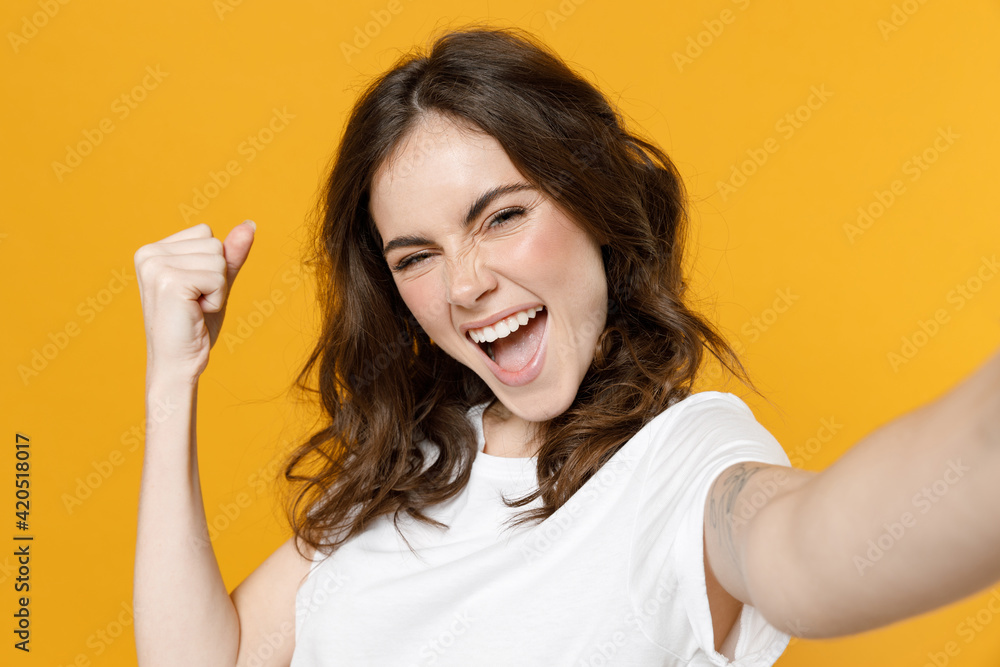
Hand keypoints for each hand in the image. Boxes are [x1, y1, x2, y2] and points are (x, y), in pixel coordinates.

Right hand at [134, 221, 255, 379]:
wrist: (178, 363)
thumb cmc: (195, 326)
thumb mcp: (215, 283)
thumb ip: (230, 254)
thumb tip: (250, 224)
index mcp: (152, 250)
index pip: (206, 233)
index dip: (212, 266)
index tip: (192, 291)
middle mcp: (148, 253)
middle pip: (214, 244)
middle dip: (216, 277)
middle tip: (195, 303)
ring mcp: (156, 266)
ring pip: (218, 259)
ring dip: (217, 289)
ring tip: (194, 308)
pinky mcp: (170, 281)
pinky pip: (219, 277)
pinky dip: (217, 299)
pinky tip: (196, 313)